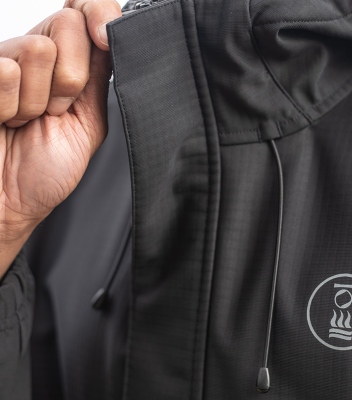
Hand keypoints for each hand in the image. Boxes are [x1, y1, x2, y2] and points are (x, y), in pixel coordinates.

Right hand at [0, 0, 121, 275]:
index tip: (105, 37)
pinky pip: (7, 71)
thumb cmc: (46, 171)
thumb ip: (99, 80)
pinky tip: (3, 120)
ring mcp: (5, 62)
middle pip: (69, 26)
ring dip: (40, 100)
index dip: (100, 14)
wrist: (10, 201)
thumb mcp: (89, 124)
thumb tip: (113, 38)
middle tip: (55, 112)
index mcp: (67, 66)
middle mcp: (36, 57)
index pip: (85, 12)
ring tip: (27, 121)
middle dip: (72, 80)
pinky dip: (11, 106)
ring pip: (40, 49)